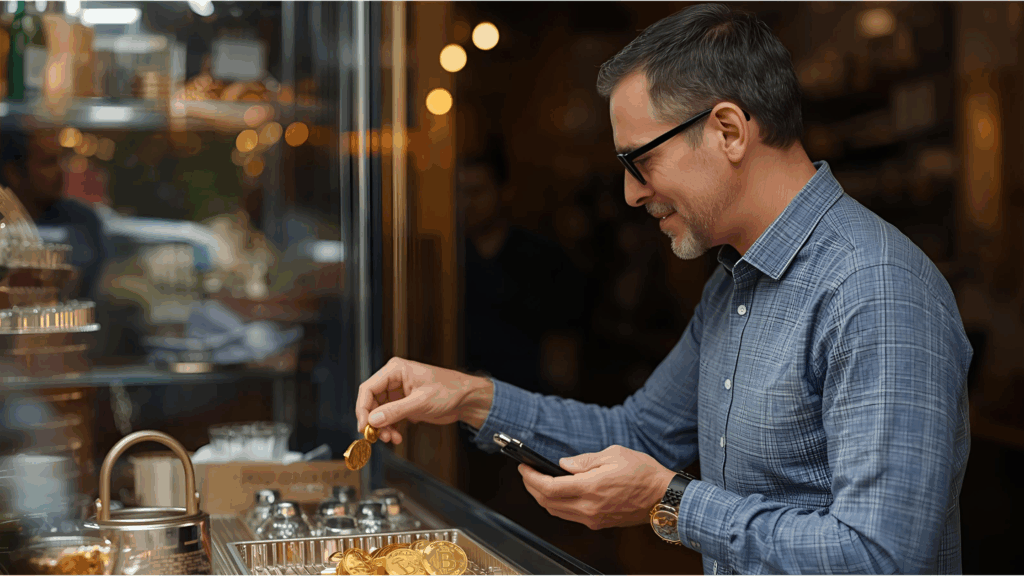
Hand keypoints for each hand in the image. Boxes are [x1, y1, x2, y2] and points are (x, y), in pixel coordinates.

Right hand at [355, 357, 493, 443]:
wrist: (467, 399)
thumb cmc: (449, 391)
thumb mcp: (421, 402)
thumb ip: (395, 411)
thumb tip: (372, 420)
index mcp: (395, 370)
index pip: (368, 388)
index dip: (362, 408)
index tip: (363, 427)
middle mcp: (394, 380)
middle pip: (371, 402)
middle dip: (373, 421)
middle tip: (378, 437)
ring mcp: (398, 393)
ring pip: (379, 412)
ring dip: (382, 427)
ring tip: (391, 438)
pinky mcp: (404, 404)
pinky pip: (389, 417)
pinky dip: (390, 428)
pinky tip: (397, 436)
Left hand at [518, 445, 675, 529]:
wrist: (664, 497)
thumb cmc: (643, 472)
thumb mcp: (613, 454)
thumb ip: (584, 460)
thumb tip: (563, 464)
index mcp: (590, 488)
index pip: (549, 487)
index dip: (531, 478)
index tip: (524, 468)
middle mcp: (588, 508)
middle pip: (547, 502)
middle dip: (532, 487)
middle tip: (526, 473)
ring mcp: (593, 518)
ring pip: (556, 511)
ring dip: (542, 498)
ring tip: (537, 482)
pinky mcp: (598, 523)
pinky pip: (569, 515)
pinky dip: (557, 504)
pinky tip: (557, 492)